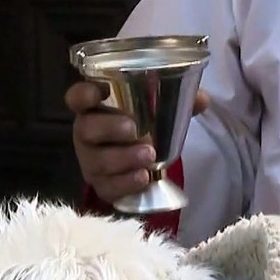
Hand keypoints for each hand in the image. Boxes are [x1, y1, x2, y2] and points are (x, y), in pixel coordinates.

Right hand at [66, 81, 208, 204]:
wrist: (142, 163)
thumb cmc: (143, 126)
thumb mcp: (158, 109)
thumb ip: (178, 99)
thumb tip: (202, 99)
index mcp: (95, 108)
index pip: (77, 97)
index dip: (84, 94)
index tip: (100, 91)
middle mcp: (87, 133)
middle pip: (86, 129)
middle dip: (109, 128)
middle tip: (134, 128)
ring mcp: (91, 161)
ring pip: (97, 161)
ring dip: (122, 158)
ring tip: (149, 156)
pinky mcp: (101, 185)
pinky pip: (107, 187)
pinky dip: (125, 184)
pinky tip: (143, 178)